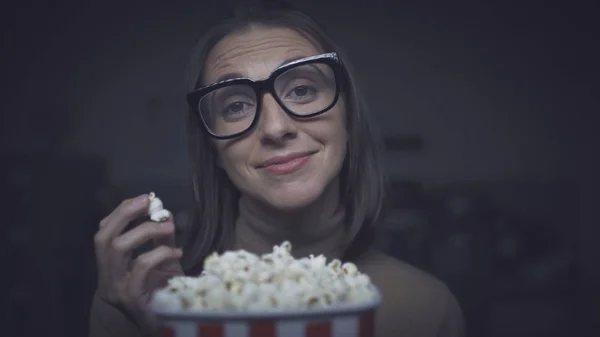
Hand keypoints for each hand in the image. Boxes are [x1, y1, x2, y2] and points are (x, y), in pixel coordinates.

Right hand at [93, 194, 183, 330]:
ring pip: (117, 248)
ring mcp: (116, 290)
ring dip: (145, 230)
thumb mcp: (164, 262)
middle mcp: (106, 279)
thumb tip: (165, 213)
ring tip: (168, 227)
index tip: (143, 199)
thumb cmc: (167, 294)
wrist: (173, 324)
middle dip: (125, 214)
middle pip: (103, 237)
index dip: (121, 213)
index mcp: (110, 269)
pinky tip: (177, 253)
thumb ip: (161, 239)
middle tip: (149, 202)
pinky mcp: (131, 298)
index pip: (103, 234)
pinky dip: (160, 253)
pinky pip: (141, 266)